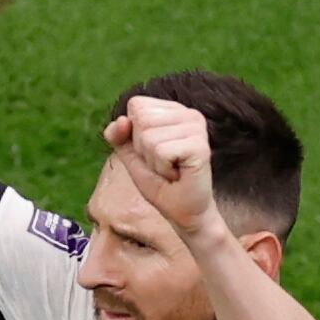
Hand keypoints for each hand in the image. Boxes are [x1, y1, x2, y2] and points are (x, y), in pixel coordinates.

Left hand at [103, 97, 222, 238]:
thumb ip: (119, 135)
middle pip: (141, 120)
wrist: (184, 214)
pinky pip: (161, 150)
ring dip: (153, 162)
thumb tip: (121, 120)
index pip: (136, 105)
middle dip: (143, 149)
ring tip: (171, 170)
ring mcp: (198, 128)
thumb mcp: (132, 156)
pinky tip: (177, 174)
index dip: (134, 134)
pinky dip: (162, 168)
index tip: (154, 153)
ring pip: (149, 136)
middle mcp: (190, 114)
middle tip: (163, 164)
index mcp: (175, 110)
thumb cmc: (160, 184)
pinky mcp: (200, 146)